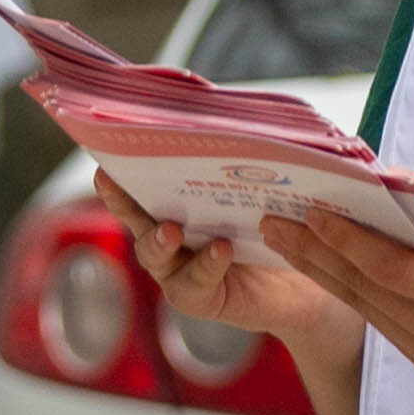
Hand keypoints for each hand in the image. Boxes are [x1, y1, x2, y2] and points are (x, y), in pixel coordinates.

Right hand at [103, 178, 359, 368]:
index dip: (119, 177)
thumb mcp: (260, 189)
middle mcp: (169, 238)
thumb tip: (233, 116)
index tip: (104, 163)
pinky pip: (193, 284)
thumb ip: (241, 162)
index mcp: (176, 206)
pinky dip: (206, 265)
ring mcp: (178, 271)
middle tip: (111, 182)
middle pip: (134, 219)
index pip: (141, 188)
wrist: (309, 277)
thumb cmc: (280, 224)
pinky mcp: (198, 298)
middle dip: (121, 201)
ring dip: (158, 241)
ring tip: (172, 230)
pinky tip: (222, 249)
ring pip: (154, 256)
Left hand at [247, 176, 413, 390]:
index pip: (384, 267)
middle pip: (362, 291)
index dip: (342, 237)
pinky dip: (356, 290)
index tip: (309, 208)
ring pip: (366, 308)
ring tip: (288, 238)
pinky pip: (383, 321)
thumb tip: (396, 180)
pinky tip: (333, 265)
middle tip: (272, 220)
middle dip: (314, 254)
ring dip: (326, 273)